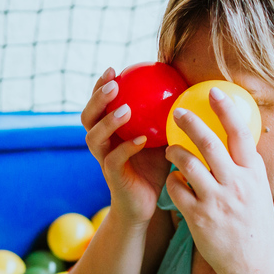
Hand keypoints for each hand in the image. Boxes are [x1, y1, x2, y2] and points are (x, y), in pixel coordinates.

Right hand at [81, 66, 171, 227]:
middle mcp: (102, 144)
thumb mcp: (160, 138)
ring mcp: (104, 160)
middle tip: (113, 85)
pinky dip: (127, 148)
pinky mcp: (113, 177)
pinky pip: (114, 159)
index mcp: (109, 132)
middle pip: (88, 118)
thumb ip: (163, 117)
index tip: (114, 70)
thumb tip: (185, 89)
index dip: (100, 87)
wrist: (144, 204)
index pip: (99, 105)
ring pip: (94, 138)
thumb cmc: (153, 168)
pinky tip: (142, 139)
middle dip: (97, 99)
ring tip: (125, 110)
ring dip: (108, 122)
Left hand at [163, 86, 273, 273]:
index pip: (240, 132)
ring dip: (174, 152)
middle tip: (176, 111)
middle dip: (188, 121)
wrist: (253, 266)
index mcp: (253, 173)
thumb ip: (244, 169)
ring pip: (186, 163)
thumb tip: (234, 142)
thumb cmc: (254, 226)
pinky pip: (176, 189)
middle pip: (207, 141)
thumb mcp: (258, 192)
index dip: (225, 109)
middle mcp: (236, 183)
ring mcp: (216, 200)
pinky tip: (173, 183)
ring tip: (169, 151)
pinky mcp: (197, 217)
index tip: (213, 92)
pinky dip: (172, 182)